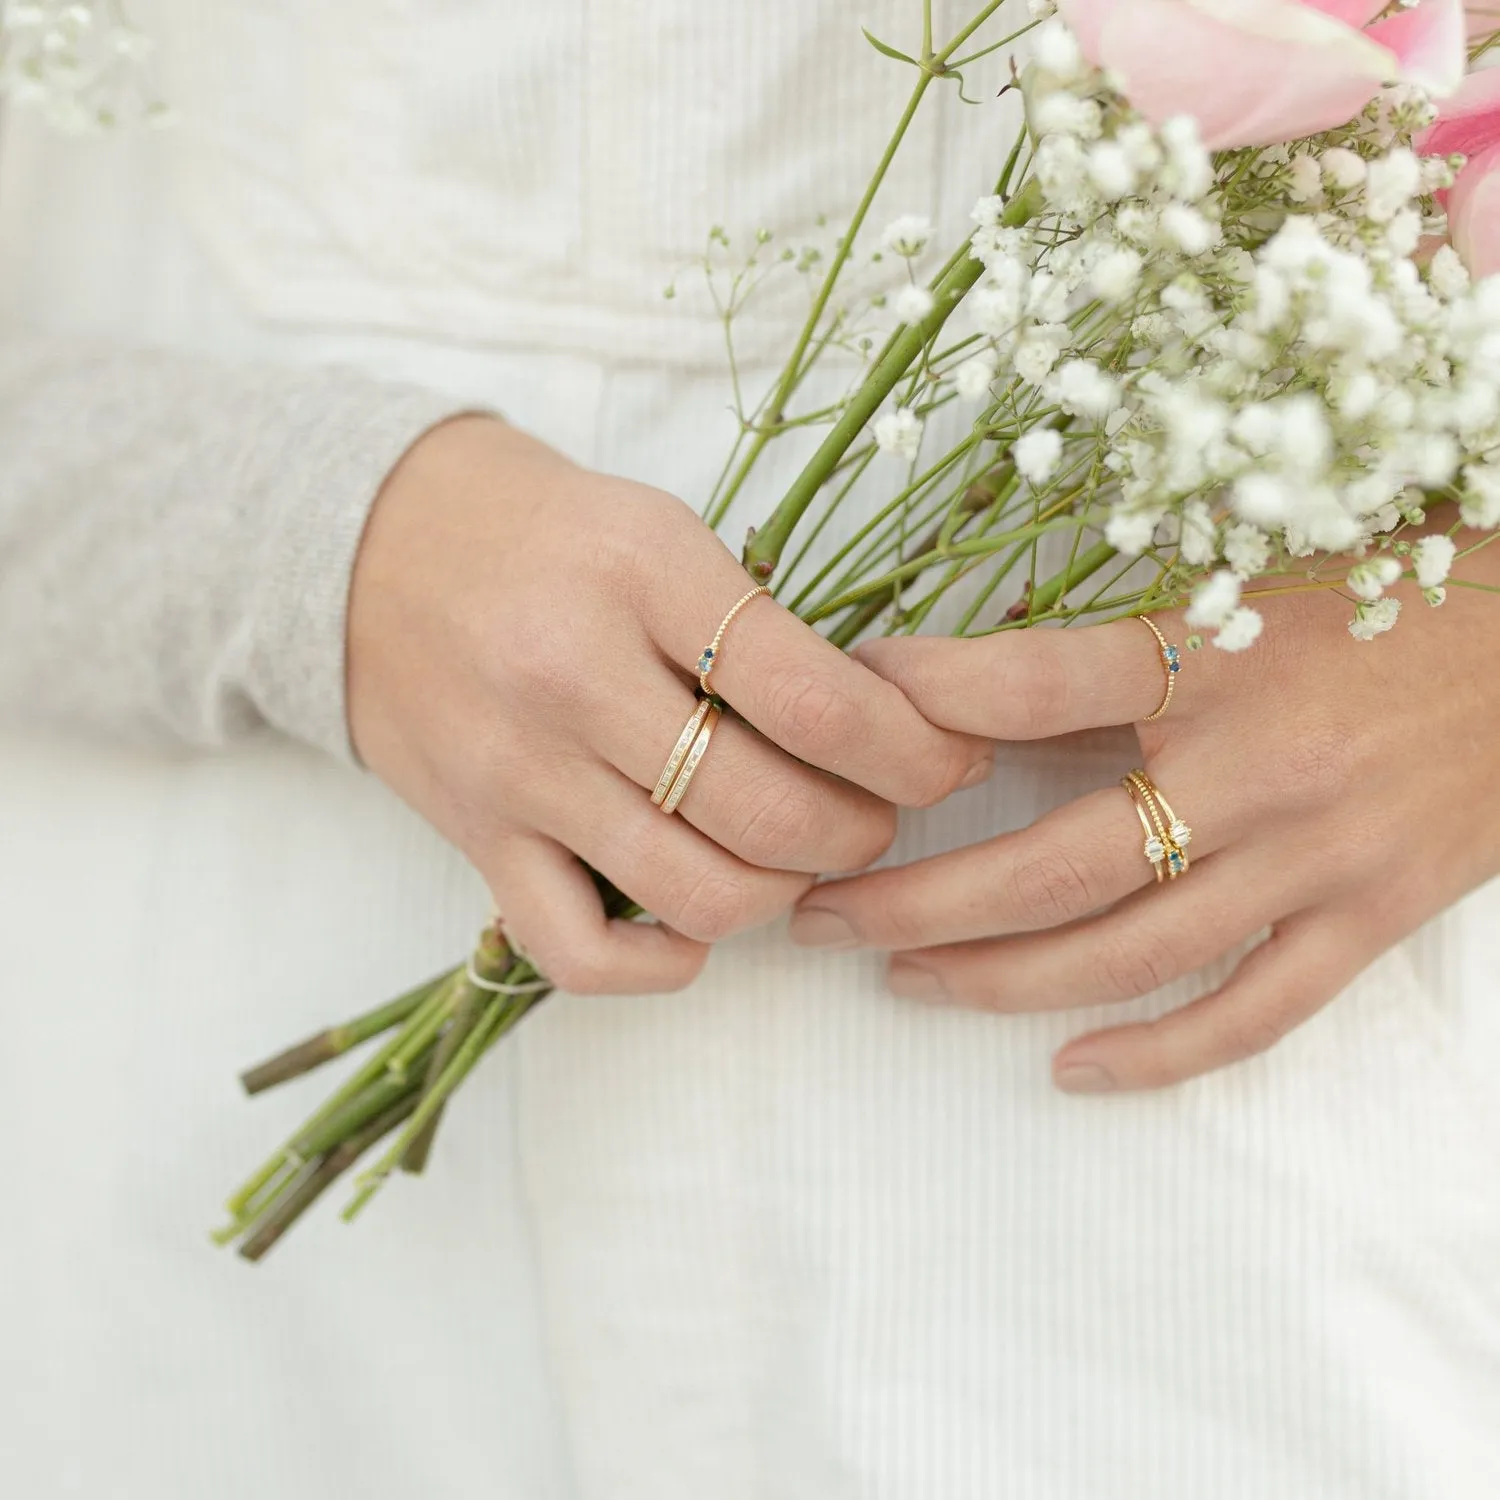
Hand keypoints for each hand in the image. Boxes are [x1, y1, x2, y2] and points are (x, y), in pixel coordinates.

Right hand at [347, 417, 990, 993]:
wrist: (370, 545)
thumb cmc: (544, 530)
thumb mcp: (662, 530)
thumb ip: (760, 628)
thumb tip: (882, 729)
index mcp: (642, 576)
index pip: (818, 703)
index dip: (915, 753)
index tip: (949, 760)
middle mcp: (575, 680)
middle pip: (772, 816)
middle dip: (864, 833)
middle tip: (878, 812)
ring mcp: (519, 772)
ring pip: (696, 895)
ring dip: (784, 895)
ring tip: (799, 858)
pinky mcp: (475, 838)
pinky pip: (579, 953)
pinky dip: (664, 964)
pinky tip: (698, 925)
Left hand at [789, 536, 1499, 1091]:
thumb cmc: (1390, 590)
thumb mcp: (1247, 583)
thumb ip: (1115, 651)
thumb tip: (961, 694)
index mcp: (1222, 652)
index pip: (1038, 680)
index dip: (926, 699)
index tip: (839, 716)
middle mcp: (1265, 765)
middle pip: (1057, 860)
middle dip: (920, 898)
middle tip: (819, 917)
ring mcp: (1323, 856)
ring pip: (1133, 950)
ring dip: (1000, 978)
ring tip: (901, 980)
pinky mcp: (1376, 918)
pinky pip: (1255, 1012)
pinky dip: (1159, 1054)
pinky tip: (1068, 1070)